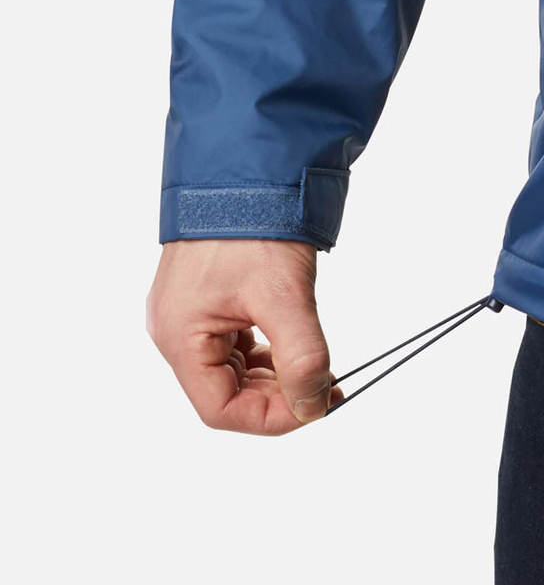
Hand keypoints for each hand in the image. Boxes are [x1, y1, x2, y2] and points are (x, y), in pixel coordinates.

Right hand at [147, 239, 342, 434]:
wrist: (248, 166)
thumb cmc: (253, 224)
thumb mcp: (284, 296)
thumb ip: (302, 357)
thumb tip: (315, 406)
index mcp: (180, 336)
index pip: (221, 409)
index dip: (272, 418)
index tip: (317, 407)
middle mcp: (177, 329)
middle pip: (228, 392)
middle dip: (279, 397)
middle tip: (326, 388)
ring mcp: (192, 311)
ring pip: (236, 370)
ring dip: (277, 375)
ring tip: (317, 367)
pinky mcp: (211, 296)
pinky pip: (238, 342)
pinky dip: (271, 351)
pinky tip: (297, 343)